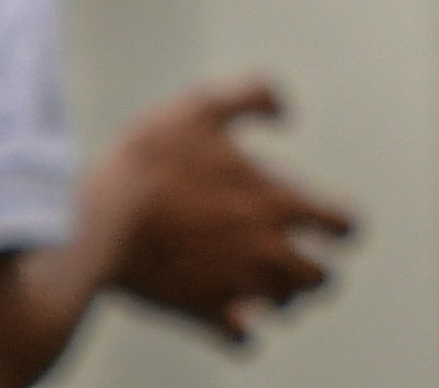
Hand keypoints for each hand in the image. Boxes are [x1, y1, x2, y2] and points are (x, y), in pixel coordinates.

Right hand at [90, 79, 352, 344]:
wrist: (94, 222)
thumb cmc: (149, 160)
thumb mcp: (203, 106)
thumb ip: (254, 97)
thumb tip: (287, 114)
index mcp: (278, 201)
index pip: (344, 227)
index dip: (342, 225)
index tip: (330, 223)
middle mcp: (267, 249)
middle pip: (322, 278)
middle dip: (318, 269)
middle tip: (302, 259)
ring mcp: (236, 285)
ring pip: (287, 308)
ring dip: (285, 298)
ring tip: (270, 287)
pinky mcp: (200, 312)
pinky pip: (242, 341)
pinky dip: (245, 333)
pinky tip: (233, 318)